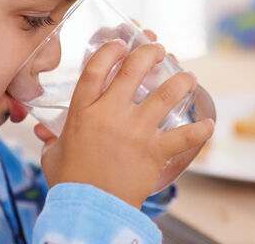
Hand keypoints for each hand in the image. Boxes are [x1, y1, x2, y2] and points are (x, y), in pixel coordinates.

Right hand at [38, 40, 213, 207]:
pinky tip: (209, 124)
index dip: (110, 49)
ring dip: (181, 82)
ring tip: (189, 77)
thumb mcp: (52, 154)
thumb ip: (52, 138)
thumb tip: (45, 131)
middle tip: (158, 49)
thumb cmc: (70, 183)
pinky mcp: (155, 150)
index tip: (120, 42)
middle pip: (134, 69)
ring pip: (166, 94)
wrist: (89, 211)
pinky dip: (200, 130)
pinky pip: (185, 136)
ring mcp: (136, 130)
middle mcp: (111, 114)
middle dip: (150, 52)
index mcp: (83, 111)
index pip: (96, 68)